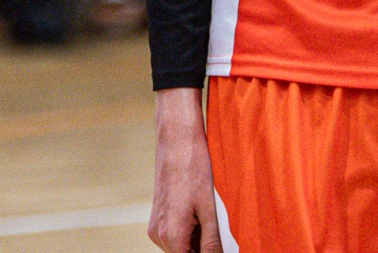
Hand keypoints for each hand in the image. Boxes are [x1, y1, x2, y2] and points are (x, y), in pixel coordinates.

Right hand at [149, 88, 221, 251]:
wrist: (176, 136)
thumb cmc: (193, 166)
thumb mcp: (209, 209)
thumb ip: (212, 243)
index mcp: (170, 235)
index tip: (221, 248)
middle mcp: (157, 233)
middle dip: (205, 250)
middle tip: (222, 233)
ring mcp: (156, 224)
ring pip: (182, 246)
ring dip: (200, 241)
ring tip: (213, 219)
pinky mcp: (159, 215)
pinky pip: (177, 233)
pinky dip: (193, 230)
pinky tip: (204, 213)